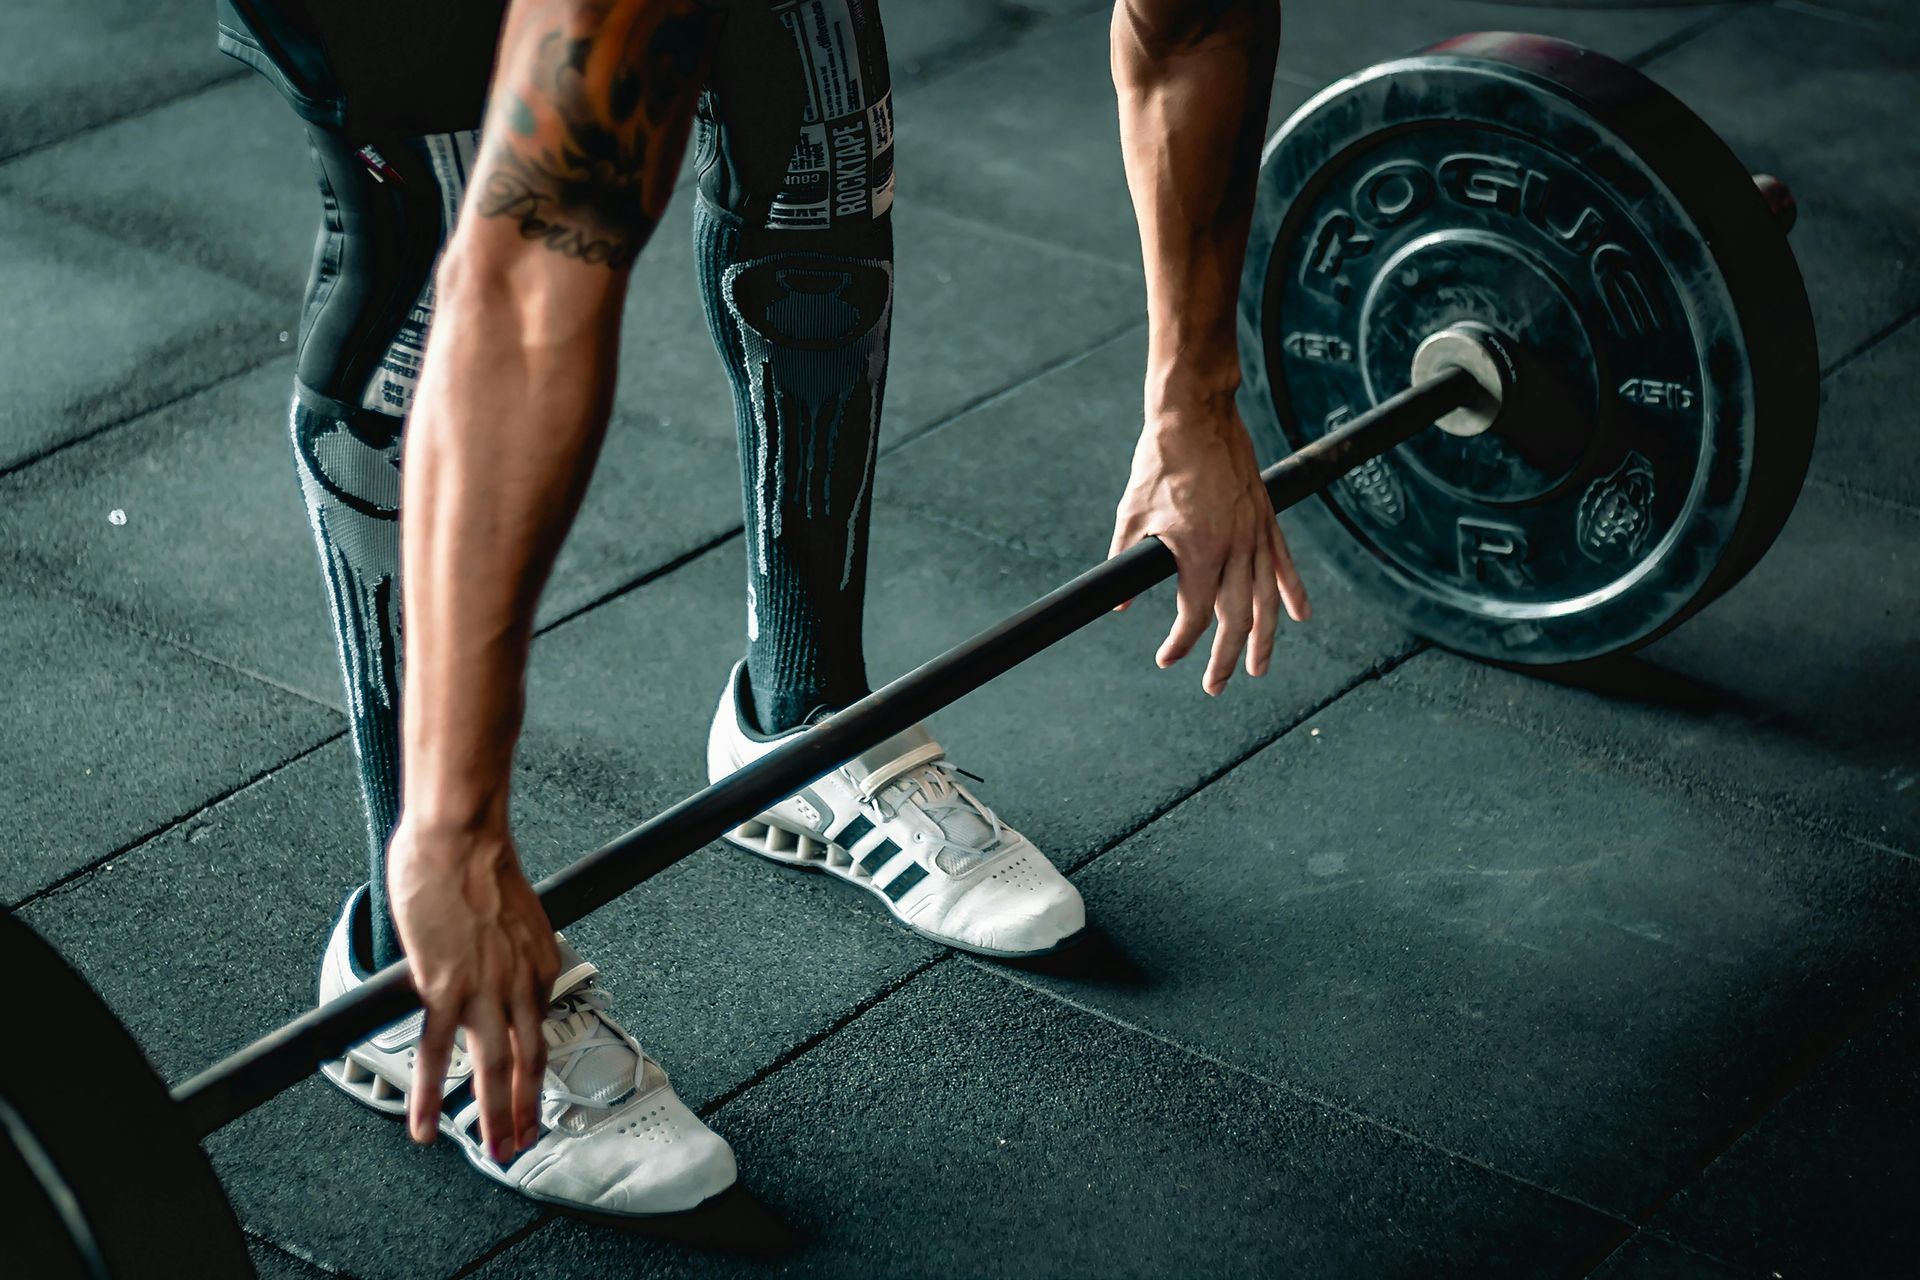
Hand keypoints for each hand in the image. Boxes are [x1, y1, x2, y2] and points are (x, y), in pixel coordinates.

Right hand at [386, 817, 560, 1162]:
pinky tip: (428, 1125)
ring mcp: (485, 990)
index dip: (537, 1069)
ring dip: (494, 1116)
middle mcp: (521, 983)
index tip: (533, 1095)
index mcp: (541, 963)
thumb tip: (494, 964)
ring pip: (493, 1068)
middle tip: (521, 1144)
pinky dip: (432, 1095)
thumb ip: (511, 949)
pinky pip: (439, 1053)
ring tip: (494, 1149)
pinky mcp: (445, 988)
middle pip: (528, 1062)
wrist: (460, 840)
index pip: (541, 1028)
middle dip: (527, 1110)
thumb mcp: (517, 913)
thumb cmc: (479, 863)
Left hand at [1109, 398, 1309, 693]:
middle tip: (1215, 686)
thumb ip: (1125, 564)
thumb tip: (1117, 605)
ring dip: (1264, 638)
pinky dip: (1292, 592)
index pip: (1194, 615)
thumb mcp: (1132, 514)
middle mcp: (1234, 547)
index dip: (1181, 643)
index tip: (1166, 658)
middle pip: (1236, 618)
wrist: (1196, 415)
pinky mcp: (1266, 517)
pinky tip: (1300, 616)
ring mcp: (1255, 532)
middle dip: (1226, 658)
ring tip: (1258, 668)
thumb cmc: (1160, 462)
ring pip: (1266, 598)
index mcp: (1199, 551)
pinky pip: (1284, 563)